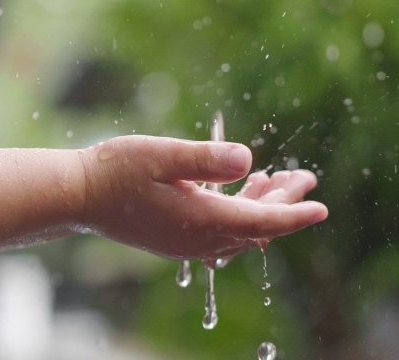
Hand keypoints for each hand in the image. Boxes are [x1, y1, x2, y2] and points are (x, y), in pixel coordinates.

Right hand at [77, 135, 327, 259]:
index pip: (261, 221)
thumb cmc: (115, 171)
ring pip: (240, 230)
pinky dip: (240, 213)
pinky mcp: (176, 239)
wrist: (78, 197)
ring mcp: (186, 242)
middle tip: (305, 179)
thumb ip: (205, 159)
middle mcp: (197, 238)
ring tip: (279, 180)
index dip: (293, 213)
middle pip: (256, 227)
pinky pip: (221, 232)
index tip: (320, 207)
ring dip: (262, 206)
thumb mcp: (161, 156)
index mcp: (200, 219)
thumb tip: (248, 159)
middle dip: (284, 204)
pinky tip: (241, 191)